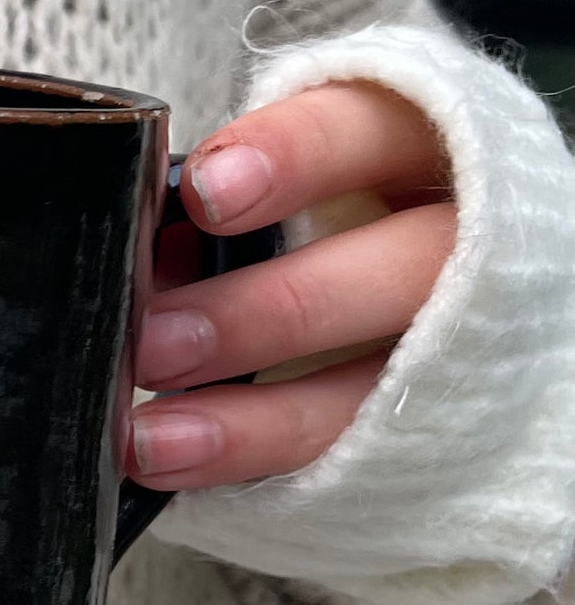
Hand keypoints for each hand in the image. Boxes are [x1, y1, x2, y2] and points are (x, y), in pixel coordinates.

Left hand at [128, 80, 455, 488]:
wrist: (441, 271)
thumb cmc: (323, 200)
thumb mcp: (292, 170)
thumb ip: (229, 193)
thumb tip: (142, 256)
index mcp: (419, 144)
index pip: (368, 132)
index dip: (293, 157)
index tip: (204, 191)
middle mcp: (461, 241)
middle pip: (397, 272)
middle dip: (274, 311)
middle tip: (157, 344)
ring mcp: (462, 344)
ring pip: (377, 389)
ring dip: (256, 420)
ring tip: (152, 440)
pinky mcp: (433, 422)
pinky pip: (353, 457)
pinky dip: (262, 465)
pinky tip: (182, 472)